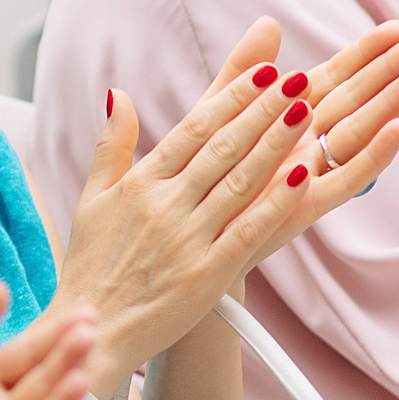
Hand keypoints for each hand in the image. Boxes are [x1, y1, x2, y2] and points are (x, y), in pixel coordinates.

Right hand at [61, 15, 398, 377]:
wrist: (92, 329)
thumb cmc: (92, 267)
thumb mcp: (92, 199)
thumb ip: (111, 145)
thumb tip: (121, 94)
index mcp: (139, 184)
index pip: (193, 129)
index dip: (231, 97)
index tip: (263, 70)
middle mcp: (164, 206)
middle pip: (222, 147)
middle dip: (262, 109)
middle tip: (296, 78)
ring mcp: (187, 240)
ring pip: (239, 182)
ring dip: (276, 144)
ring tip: (306, 112)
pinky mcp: (206, 275)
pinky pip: (247, 231)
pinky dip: (275, 203)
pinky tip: (302, 177)